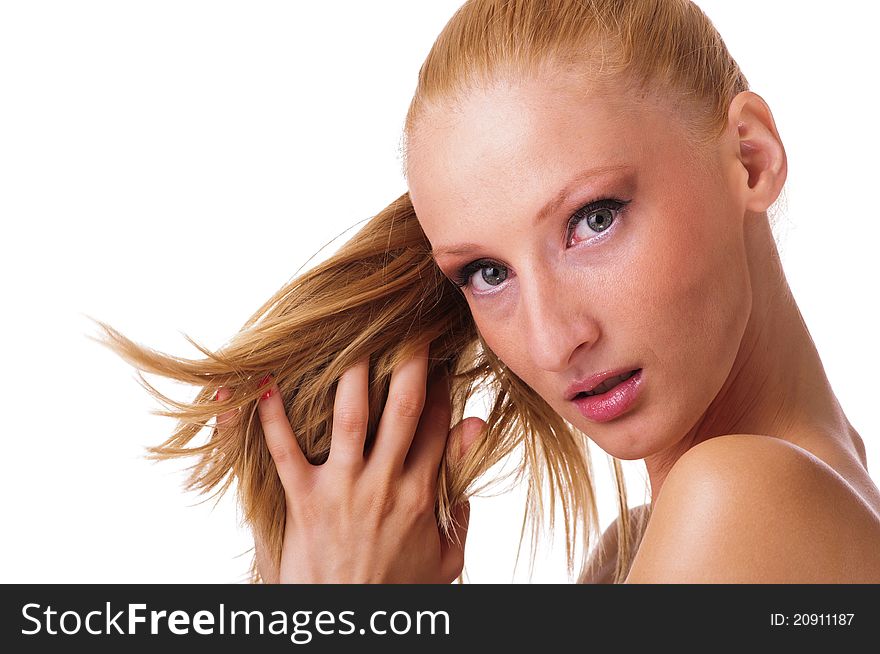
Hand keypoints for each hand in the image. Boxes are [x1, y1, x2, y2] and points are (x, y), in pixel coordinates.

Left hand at [220, 343, 483, 582]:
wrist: (350, 628)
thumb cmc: (398, 592)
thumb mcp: (447, 556)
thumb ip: (461, 503)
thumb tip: (475, 443)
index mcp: (421, 496)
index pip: (439, 428)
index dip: (442, 390)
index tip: (439, 360)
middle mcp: (385, 485)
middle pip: (405, 412)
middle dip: (410, 365)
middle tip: (409, 330)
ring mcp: (343, 491)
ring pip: (351, 419)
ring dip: (353, 376)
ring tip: (353, 340)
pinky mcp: (304, 503)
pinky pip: (286, 453)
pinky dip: (272, 418)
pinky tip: (265, 384)